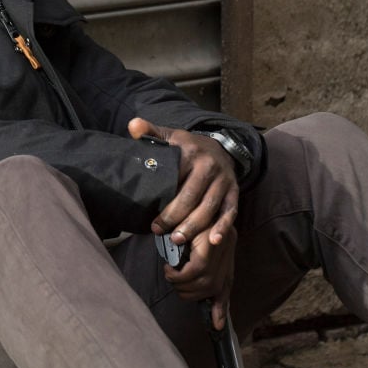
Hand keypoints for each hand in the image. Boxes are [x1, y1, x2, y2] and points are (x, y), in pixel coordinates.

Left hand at [129, 117, 239, 330]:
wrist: (222, 147)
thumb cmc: (188, 147)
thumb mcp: (170, 136)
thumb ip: (150, 132)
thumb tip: (133, 126)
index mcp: (191, 152)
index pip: (176, 180)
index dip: (163, 201)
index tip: (150, 218)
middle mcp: (210, 167)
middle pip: (191, 198)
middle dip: (174, 218)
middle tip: (158, 232)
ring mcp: (224, 181)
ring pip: (208, 209)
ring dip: (193, 227)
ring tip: (176, 240)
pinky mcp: (234, 193)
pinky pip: (230, 213)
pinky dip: (222, 228)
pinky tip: (213, 241)